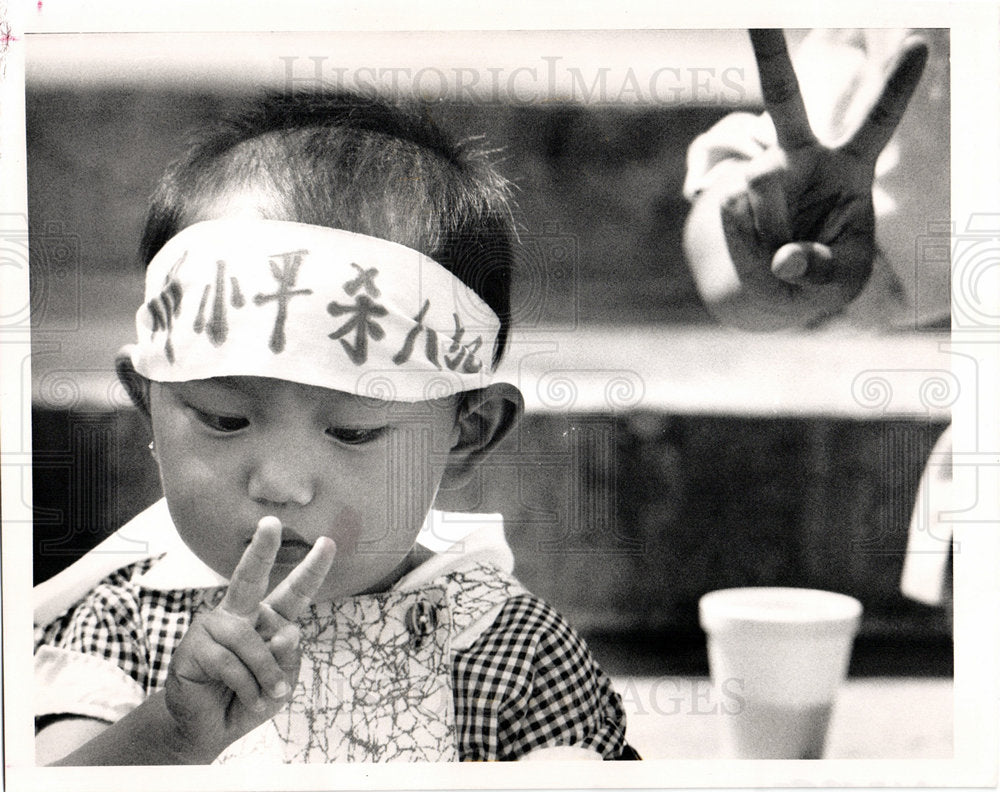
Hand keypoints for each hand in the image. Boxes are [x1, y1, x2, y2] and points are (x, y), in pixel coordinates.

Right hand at [164, 516, 335, 759]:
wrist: (209, 730)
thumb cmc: (249, 699)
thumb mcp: (282, 683)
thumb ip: (288, 659)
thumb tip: (287, 631)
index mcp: (267, 619)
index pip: (294, 592)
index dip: (312, 569)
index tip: (328, 542)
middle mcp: (240, 615)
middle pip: (250, 577)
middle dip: (261, 549)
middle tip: (271, 522)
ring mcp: (214, 627)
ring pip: (249, 639)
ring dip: (264, 672)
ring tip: (268, 694)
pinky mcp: (193, 646)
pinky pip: (229, 661)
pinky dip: (246, 684)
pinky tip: (246, 697)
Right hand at [682, 29, 928, 329]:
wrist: (776, 285)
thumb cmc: (821, 275)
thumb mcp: (838, 283)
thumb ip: (818, 270)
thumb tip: (784, 257)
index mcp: (850, 169)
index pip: (875, 122)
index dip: (893, 87)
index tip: (916, 43)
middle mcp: (802, 157)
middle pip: (784, 100)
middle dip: (768, 54)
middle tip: (755, 12)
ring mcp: (762, 170)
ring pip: (755, 184)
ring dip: (767, 232)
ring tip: (778, 251)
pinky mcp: (731, 190)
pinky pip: (728, 208)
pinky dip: (744, 240)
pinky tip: (751, 241)